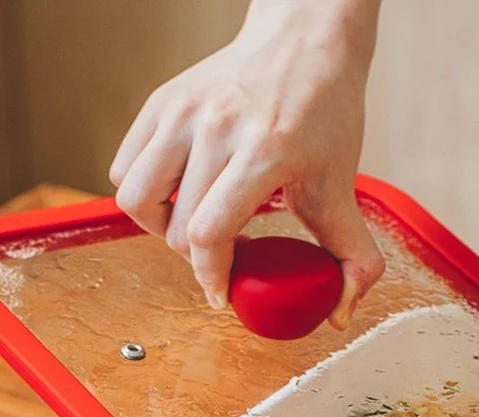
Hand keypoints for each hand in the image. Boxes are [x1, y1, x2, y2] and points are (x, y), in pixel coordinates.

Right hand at [109, 0, 383, 326]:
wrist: (305, 41)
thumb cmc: (325, 113)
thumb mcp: (345, 189)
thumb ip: (353, 257)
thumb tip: (342, 314)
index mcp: (264, 152)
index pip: (209, 234)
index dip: (211, 277)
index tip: (223, 294)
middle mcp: (215, 128)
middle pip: (176, 227)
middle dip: (198, 259)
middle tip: (225, 257)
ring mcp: (181, 112)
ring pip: (134, 198)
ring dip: (160, 230)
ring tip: (194, 229)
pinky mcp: (160, 102)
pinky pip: (124, 168)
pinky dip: (145, 195)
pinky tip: (182, 197)